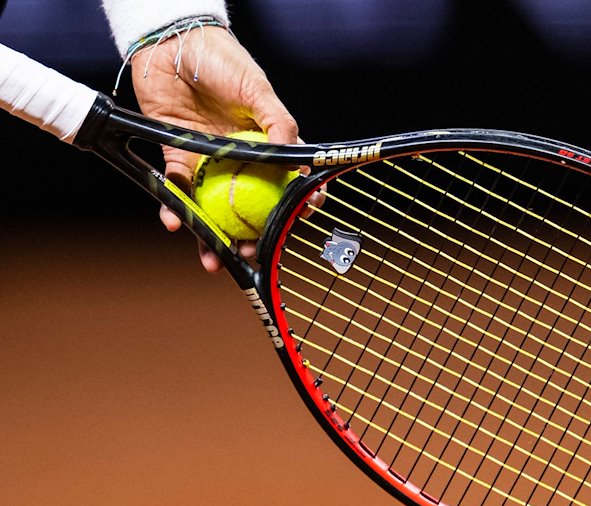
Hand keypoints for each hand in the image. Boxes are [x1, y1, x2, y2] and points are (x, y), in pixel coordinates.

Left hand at [129, 26, 298, 272]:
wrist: (172, 44)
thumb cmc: (221, 60)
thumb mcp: (256, 89)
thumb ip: (278, 123)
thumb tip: (299, 161)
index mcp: (267, 142)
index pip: (289, 180)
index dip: (297, 204)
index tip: (301, 221)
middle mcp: (239, 158)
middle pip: (250, 205)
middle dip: (252, 234)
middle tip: (252, 251)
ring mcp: (209, 161)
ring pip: (214, 208)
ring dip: (213, 237)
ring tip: (214, 258)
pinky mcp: (176, 158)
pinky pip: (177, 190)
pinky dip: (174, 209)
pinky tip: (175, 222)